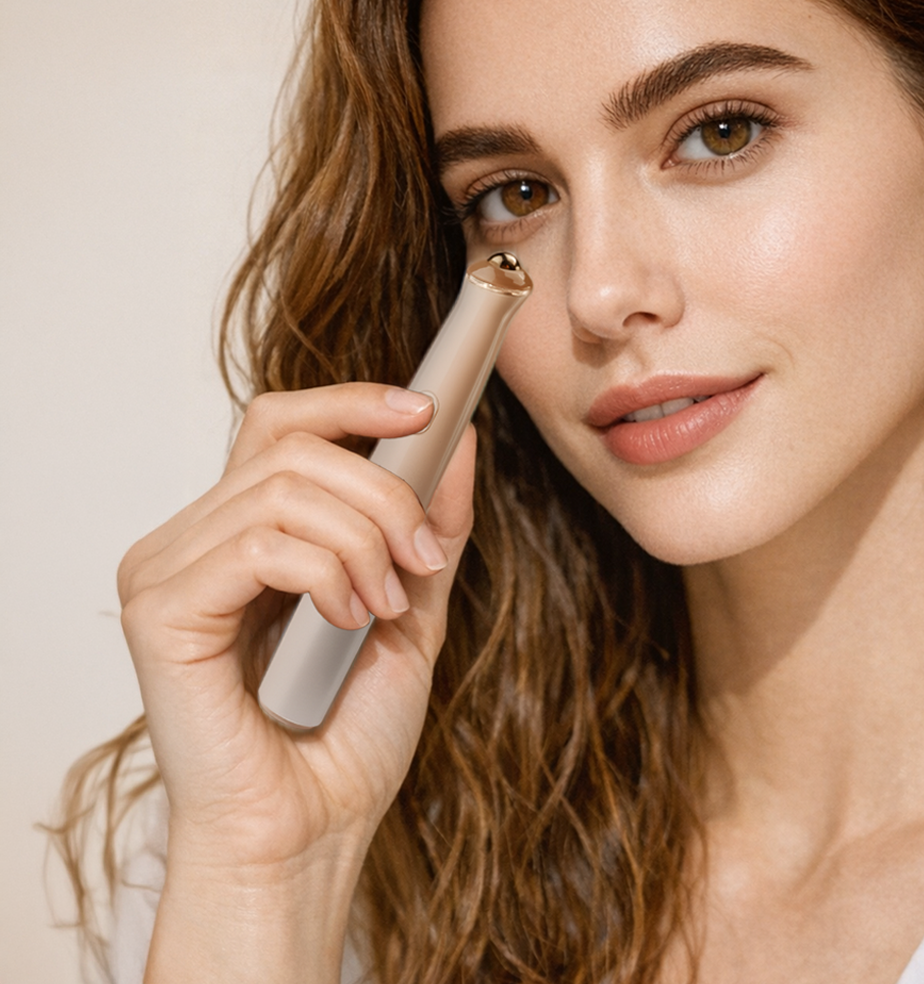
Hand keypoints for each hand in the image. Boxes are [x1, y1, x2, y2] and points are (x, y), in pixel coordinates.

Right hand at [118, 383, 471, 880]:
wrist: (313, 831)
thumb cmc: (347, 733)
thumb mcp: (412, 604)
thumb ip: (430, 524)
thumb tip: (457, 437)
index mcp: (241, 532)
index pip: (280, 423)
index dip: (351, 402)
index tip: (425, 410)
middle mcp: (192, 541)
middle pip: (294, 446)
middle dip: (383, 491)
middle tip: (419, 558)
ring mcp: (166, 572)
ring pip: (283, 488)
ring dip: (363, 541)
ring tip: (383, 605)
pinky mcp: (158, 612)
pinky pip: (259, 545)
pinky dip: (326, 574)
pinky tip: (345, 622)